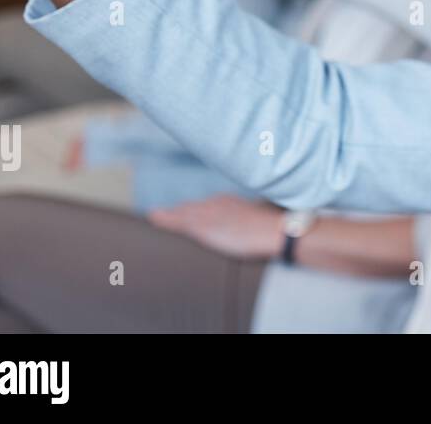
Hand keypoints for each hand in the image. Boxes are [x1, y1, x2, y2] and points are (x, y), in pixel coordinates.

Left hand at [148, 195, 287, 259]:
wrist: (276, 230)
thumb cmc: (274, 226)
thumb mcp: (260, 218)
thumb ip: (252, 217)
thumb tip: (255, 225)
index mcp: (229, 200)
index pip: (206, 204)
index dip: (194, 209)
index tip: (184, 211)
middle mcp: (216, 203)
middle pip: (192, 207)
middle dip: (179, 211)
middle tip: (162, 214)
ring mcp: (209, 213)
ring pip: (183, 212)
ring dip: (170, 214)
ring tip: (155, 215)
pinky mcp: (204, 226)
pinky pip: (179, 221)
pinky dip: (166, 218)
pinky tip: (154, 217)